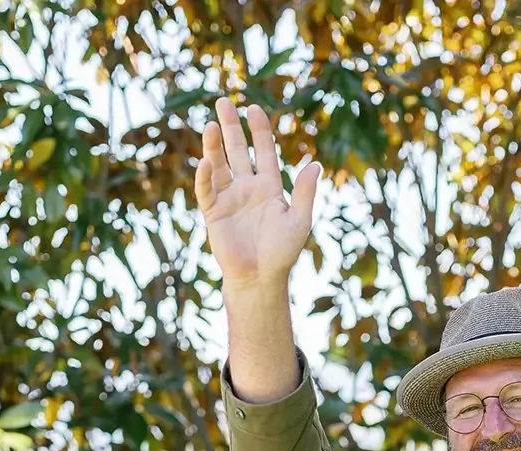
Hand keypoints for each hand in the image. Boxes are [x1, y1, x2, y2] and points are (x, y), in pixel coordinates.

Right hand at [196, 99, 320, 289]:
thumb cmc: (282, 252)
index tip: (253, 109)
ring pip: (219, 165)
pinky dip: (205, 176)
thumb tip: (315, 164)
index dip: (259, 130)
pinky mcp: (213, 212)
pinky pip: (206, 190)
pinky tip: (205, 161)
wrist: (260, 277)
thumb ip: (303, 192)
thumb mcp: (299, 220)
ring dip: (214, 146)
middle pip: (237, 150)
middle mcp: (247, 187)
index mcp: (268, 186)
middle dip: (231, 127)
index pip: (263, 151)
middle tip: (223, 102)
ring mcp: (228, 198)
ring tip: (212, 125)